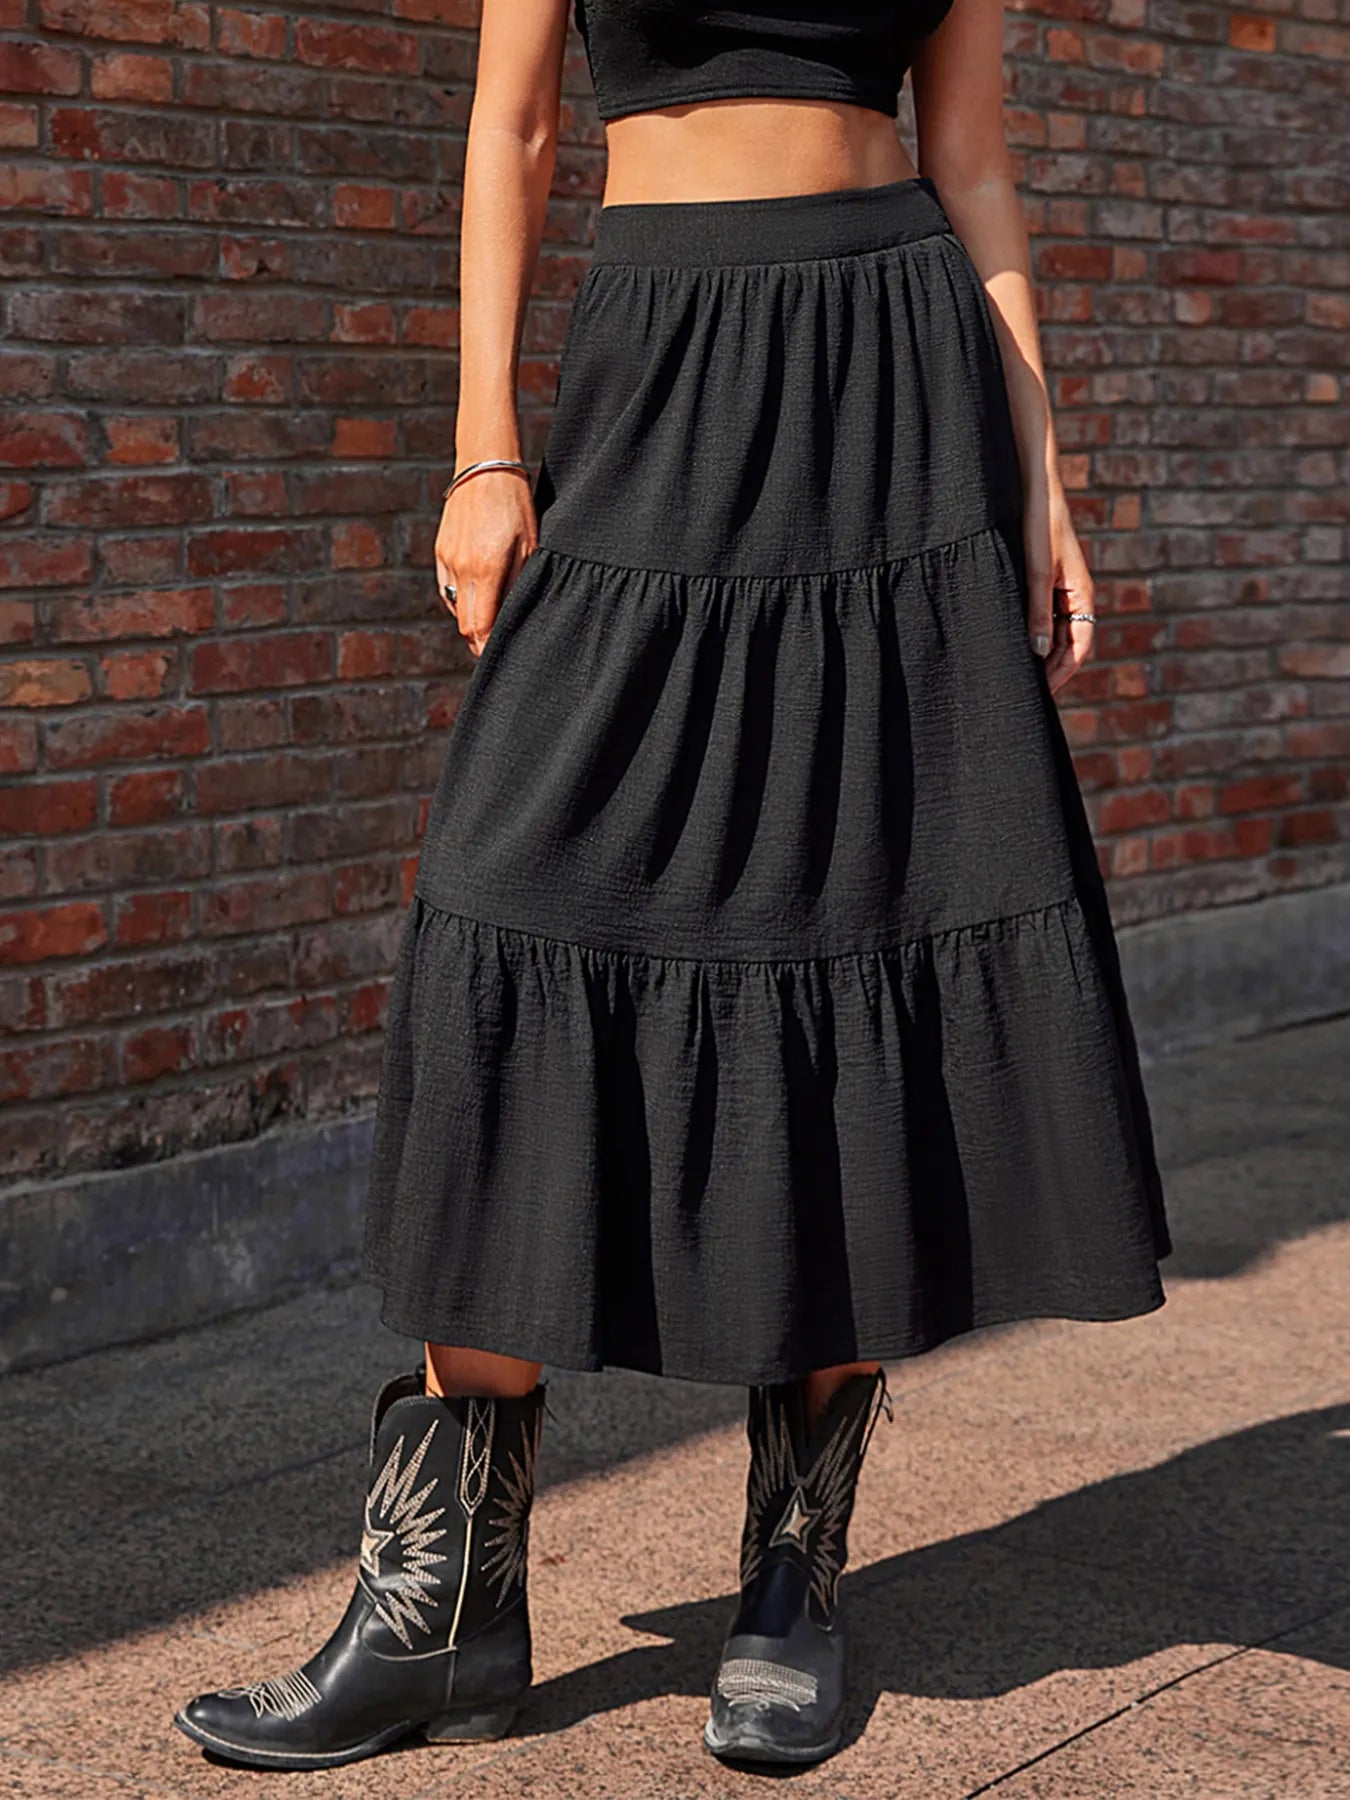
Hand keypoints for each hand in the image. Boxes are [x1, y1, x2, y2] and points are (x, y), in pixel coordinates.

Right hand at [434, 468, 536, 658]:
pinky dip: (461, 599)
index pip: (480, 626)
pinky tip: (478, 595)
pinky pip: (448, 588)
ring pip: (455, 607)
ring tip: (490, 620)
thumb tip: (511, 617)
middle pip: (464, 624)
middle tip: (496, 646)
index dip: (487, 647)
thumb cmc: (515, 505)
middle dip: (479, 640)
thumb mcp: (529, 546)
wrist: (485, 467)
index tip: (498, 657)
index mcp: (486, 569)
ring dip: (471, 619)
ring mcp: (447, 560)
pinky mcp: (441, 551)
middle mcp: (461, 568)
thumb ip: (517, 584)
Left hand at [1022, 484, 1094, 696]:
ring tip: (1020, 675)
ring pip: (1056, 632)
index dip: (1062, 673)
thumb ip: (1038, 612)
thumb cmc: (1041, 525)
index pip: (1080, 647)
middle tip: (1028, 693)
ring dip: (1043, 653)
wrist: (1035, 488)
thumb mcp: (1037, 573)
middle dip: (1052, 669)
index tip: (1042, 695)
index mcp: (1083, 595)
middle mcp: (1076, 596)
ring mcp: (1062, 589)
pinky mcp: (1046, 580)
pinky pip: (1045, 616)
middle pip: (1069, 644)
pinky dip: (1034, 633)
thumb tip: (1041, 652)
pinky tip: (1016, 644)